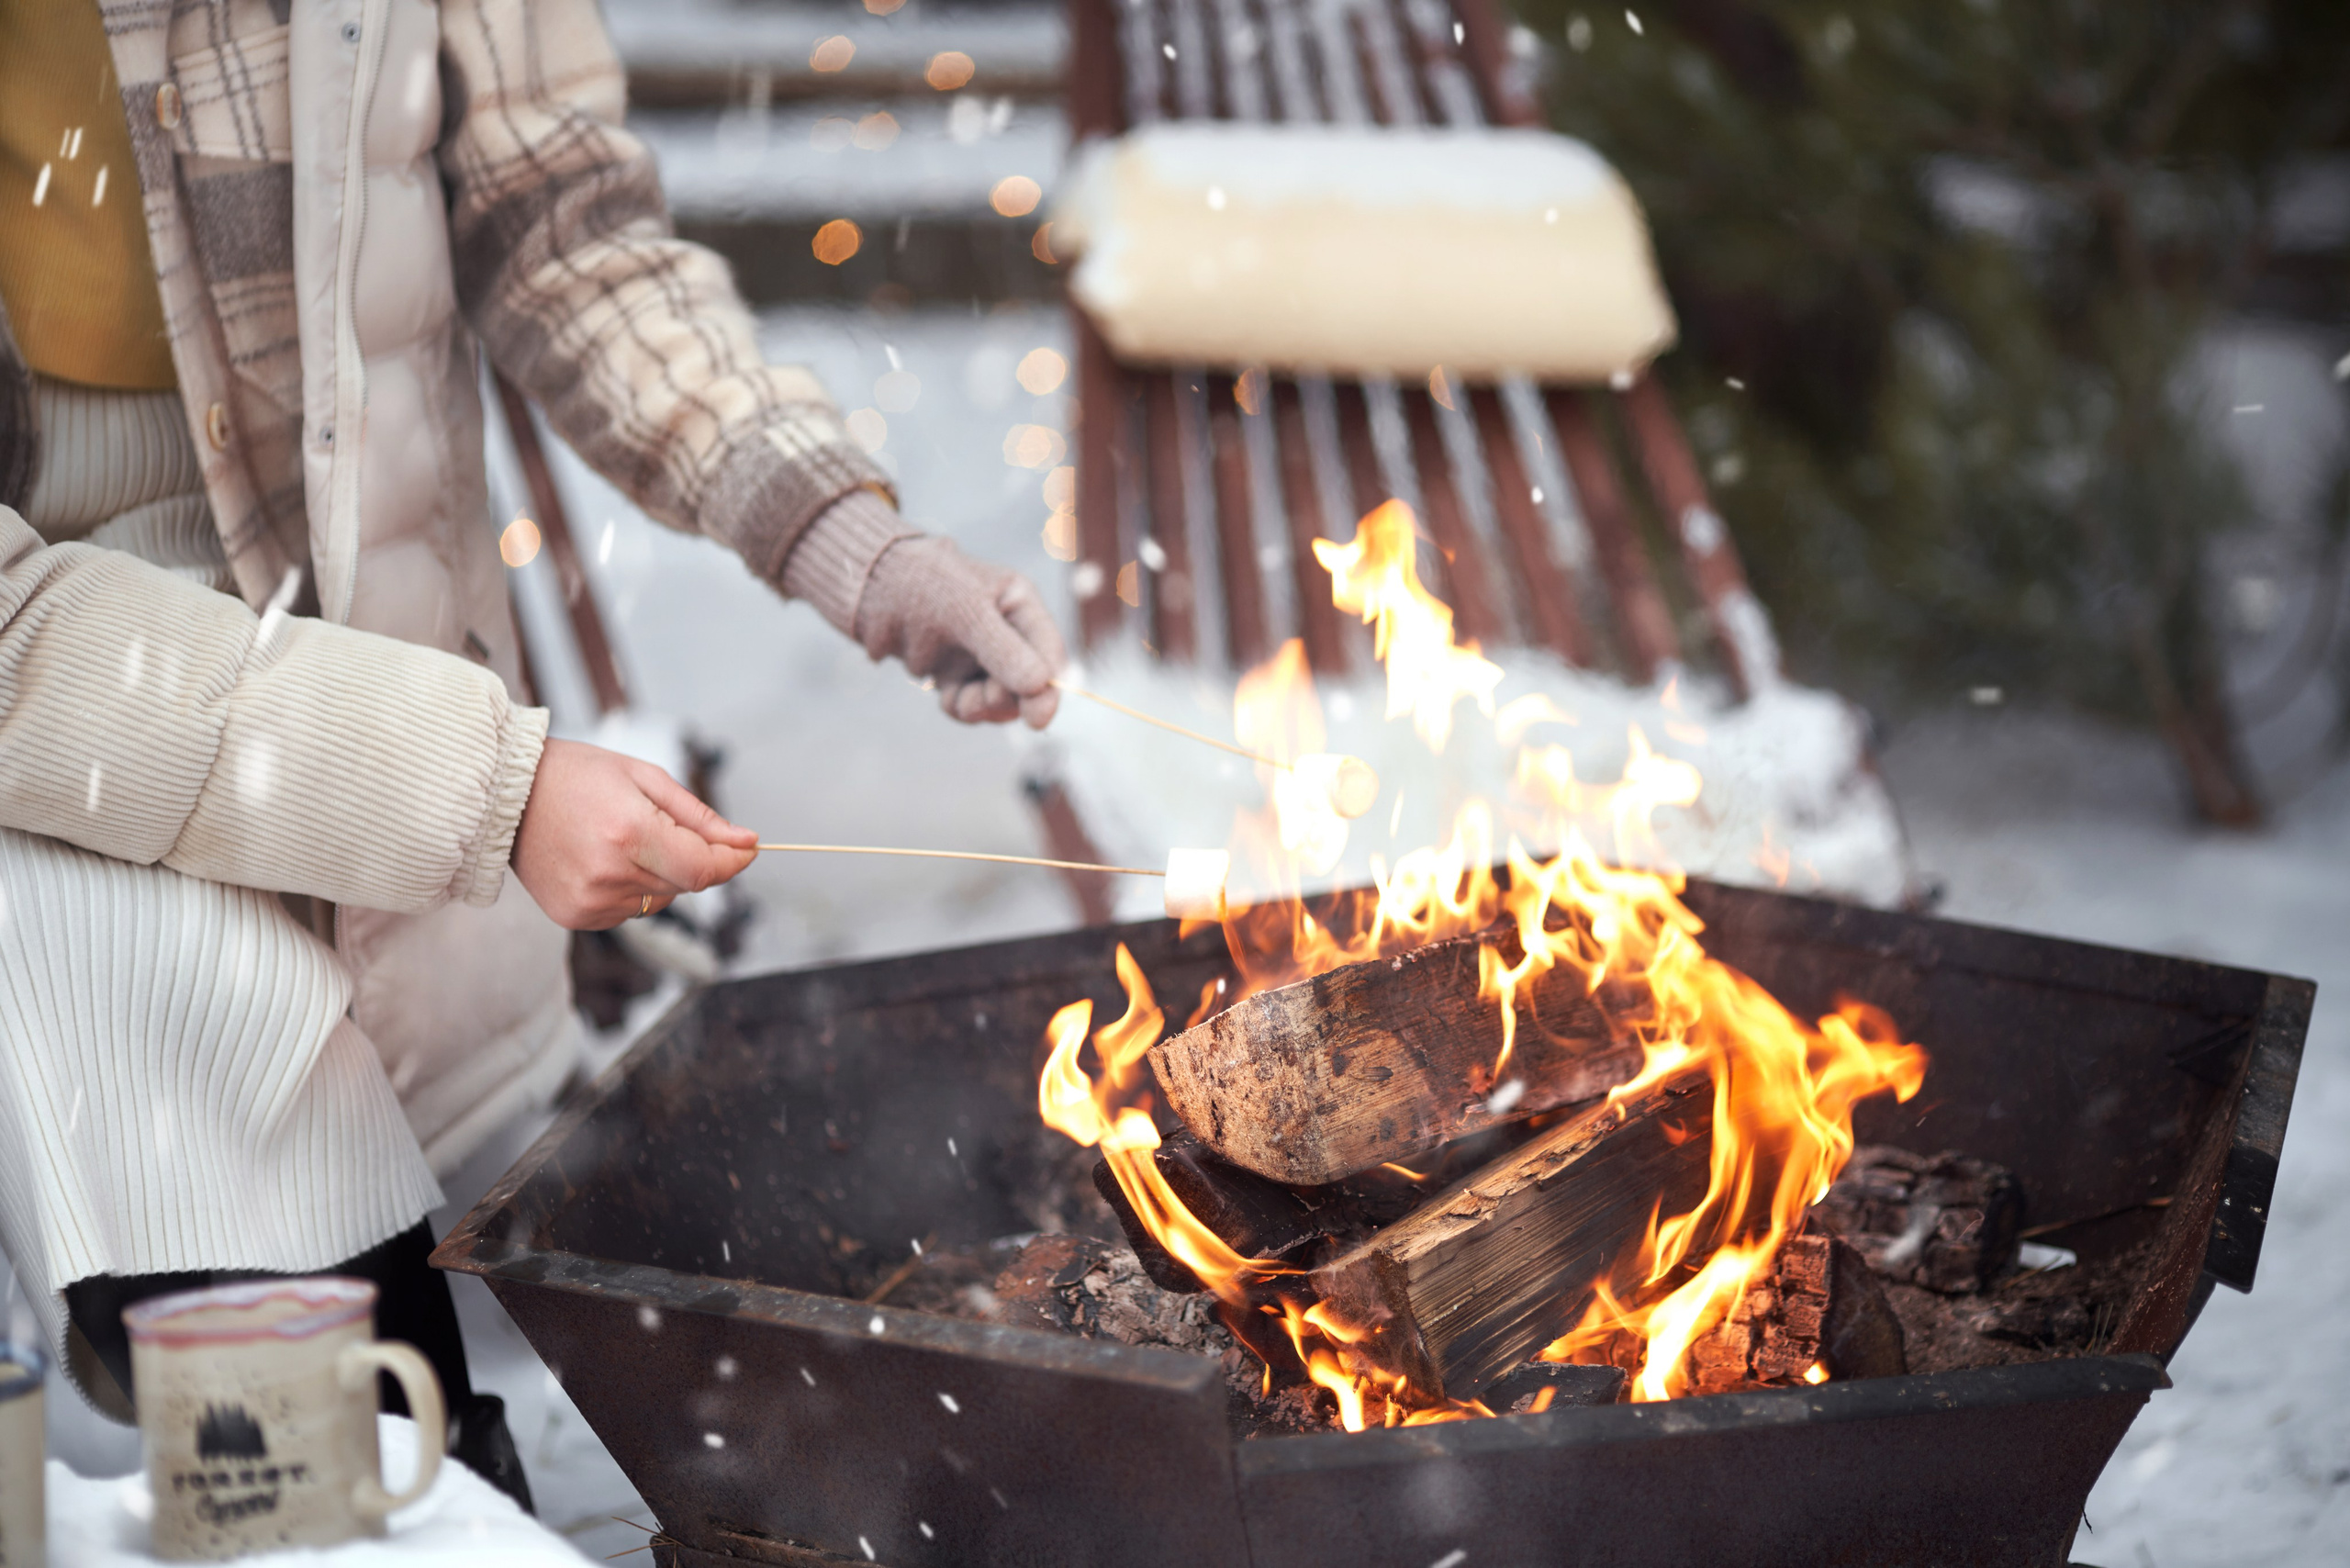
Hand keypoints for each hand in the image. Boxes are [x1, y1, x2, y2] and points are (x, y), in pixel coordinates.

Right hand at [510, 739, 757, 929]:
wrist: (507, 793)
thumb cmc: (576, 775)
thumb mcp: (644, 777)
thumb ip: (699, 816)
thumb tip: (745, 843)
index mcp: (629, 834)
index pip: (703, 869)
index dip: (732, 862)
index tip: (748, 850)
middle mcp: (609, 875)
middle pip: (684, 885)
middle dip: (689, 858)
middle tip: (659, 824)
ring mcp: (589, 901)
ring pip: (659, 900)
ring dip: (658, 874)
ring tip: (620, 838)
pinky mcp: (575, 917)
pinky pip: (629, 910)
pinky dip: (630, 888)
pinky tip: (603, 858)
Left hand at [855, 537, 1067, 727]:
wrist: (868, 589)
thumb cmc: (921, 585)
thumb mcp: (966, 612)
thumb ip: (1003, 650)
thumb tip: (1041, 686)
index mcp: (1019, 605)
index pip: (1048, 652)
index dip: (1049, 688)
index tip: (1038, 720)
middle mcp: (1006, 633)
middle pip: (1028, 684)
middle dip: (1007, 698)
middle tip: (983, 697)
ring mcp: (980, 657)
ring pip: (999, 700)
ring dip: (983, 707)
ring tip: (961, 699)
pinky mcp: (955, 675)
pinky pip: (970, 705)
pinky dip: (961, 708)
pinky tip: (948, 698)